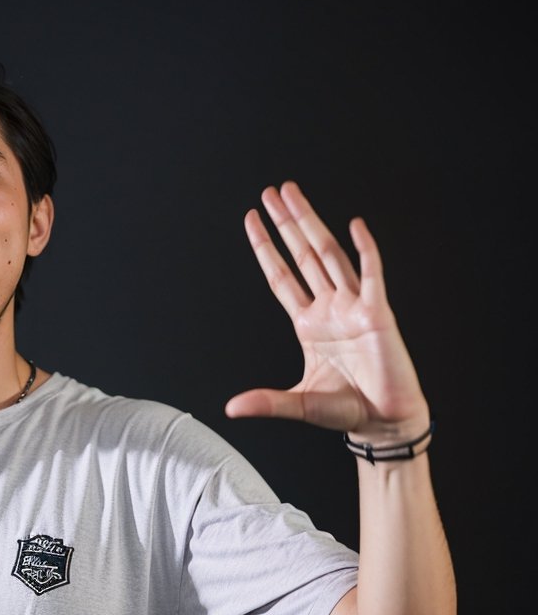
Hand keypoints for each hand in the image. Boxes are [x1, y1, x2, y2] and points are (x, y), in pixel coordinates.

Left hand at [226, 181, 428, 441]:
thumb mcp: (298, 403)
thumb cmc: (347, 410)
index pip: (282, 277)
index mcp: (309, 324)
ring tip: (294, 195)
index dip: (266, 249)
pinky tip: (354, 226)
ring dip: (312, 224)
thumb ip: (266, 402)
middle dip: (287, 223)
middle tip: (271, 192)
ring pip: (329, 255)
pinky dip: (365, 250)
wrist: (383, 422)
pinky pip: (372, 275)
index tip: (251, 221)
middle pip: (303, 256)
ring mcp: (354, 307)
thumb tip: (231, 409)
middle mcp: (330, 309)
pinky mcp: (378, 314)